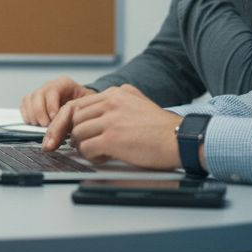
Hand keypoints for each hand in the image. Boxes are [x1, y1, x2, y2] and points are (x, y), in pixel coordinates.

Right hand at [19, 76, 92, 126]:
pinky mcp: (32, 100)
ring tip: (40, 125)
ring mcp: (40, 92)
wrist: (81, 105)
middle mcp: (49, 85)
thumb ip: (79, 111)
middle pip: (37, 95)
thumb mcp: (87, 105)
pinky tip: (34, 123)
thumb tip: (70, 124)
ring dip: (32, 115)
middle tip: (46, 125)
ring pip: (28, 99)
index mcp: (64, 83)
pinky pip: (24, 105)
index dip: (51, 106)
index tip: (54, 119)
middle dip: (40, 112)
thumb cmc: (84, 105)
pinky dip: (26, 115)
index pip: (52, 91)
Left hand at [42, 84, 182, 170]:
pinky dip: (90, 155)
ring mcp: (111, 120)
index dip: (72, 120)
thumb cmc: (163, 128)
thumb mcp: (140, 102)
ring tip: (95, 152)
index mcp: (117, 93)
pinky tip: (101, 158)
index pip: (81, 104)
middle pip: (76, 117)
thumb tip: (101, 109)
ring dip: (82, 145)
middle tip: (78, 144)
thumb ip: (120, 101)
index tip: (69, 132)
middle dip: (74, 133)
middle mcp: (111, 102)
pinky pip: (87, 147)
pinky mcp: (112, 138)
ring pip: (78, 133)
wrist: (181, 139)